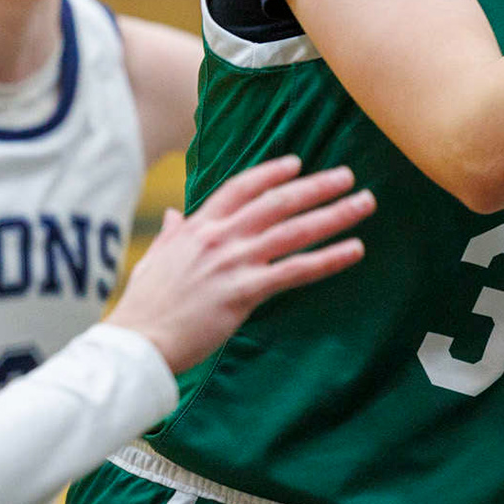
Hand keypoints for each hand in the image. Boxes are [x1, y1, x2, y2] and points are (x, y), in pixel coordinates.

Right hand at [106, 157, 373, 371]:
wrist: (139, 340)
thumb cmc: (145, 305)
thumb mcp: (155, 258)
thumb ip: (171, 234)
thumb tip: (174, 214)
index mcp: (197, 227)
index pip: (240, 188)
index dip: (271, 173)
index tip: (297, 163)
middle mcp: (219, 237)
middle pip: (277, 202)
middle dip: (315, 186)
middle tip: (347, 175)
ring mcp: (234, 262)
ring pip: (294, 230)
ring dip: (334, 214)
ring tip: (364, 203)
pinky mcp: (246, 291)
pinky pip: (296, 270)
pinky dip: (329, 258)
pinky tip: (355, 250)